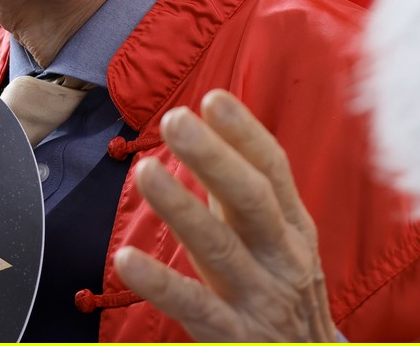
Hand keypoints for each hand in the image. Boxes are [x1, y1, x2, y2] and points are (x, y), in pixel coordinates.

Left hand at [113, 89, 337, 341]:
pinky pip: (195, 307)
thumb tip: (211, 133)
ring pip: (221, 248)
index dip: (245, 133)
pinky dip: (160, 283)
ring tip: (146, 171)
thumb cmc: (285, 295)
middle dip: (214, 157)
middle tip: (176, 120)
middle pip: (252, 200)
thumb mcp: (281, 242)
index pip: (273, 171)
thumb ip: (248, 195)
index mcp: (294, 227)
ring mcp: (260, 299)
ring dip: (182, 207)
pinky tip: (125, 260)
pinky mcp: (235, 337)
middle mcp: (283, 258)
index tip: (213, 98)